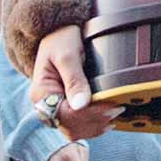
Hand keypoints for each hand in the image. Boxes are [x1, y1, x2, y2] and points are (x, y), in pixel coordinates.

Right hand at [30, 25, 120, 139]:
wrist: (57, 31)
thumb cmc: (61, 39)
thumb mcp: (67, 54)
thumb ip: (74, 79)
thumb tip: (81, 104)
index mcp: (41, 93)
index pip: (65, 114)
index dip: (90, 114)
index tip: (112, 106)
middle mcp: (44, 105)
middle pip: (69, 126)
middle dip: (95, 121)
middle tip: (119, 109)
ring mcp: (54, 108)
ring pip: (73, 130)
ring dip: (95, 126)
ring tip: (116, 113)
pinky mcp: (64, 107)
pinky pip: (77, 125)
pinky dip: (93, 125)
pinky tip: (108, 118)